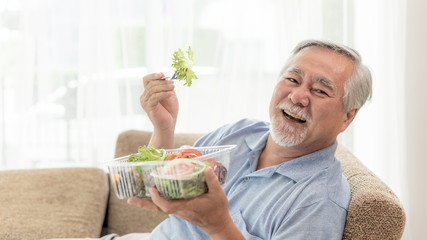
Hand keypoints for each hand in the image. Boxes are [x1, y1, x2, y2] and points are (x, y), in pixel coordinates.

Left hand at [128, 168, 244, 239]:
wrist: (217, 223)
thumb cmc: (217, 210)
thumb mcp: (218, 194)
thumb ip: (212, 181)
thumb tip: (206, 168)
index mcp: (186, 206)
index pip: (167, 206)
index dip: (158, 199)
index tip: (153, 189)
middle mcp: (179, 210)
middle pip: (157, 209)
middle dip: (143, 204)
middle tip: (130, 199)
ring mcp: (178, 210)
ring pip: (158, 208)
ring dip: (146, 203)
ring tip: (134, 197)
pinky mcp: (179, 209)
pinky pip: (163, 206)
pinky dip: (155, 202)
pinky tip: (151, 195)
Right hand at [140, 73, 177, 132]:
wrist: (169, 123)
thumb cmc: (169, 110)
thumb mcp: (169, 94)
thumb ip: (166, 86)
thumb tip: (164, 76)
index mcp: (148, 92)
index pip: (146, 80)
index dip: (153, 75)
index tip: (162, 74)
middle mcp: (145, 96)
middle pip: (150, 83)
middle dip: (162, 82)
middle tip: (172, 83)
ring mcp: (145, 102)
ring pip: (152, 89)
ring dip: (164, 87)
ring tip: (173, 87)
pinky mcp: (148, 107)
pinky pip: (155, 97)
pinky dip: (163, 94)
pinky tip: (170, 94)